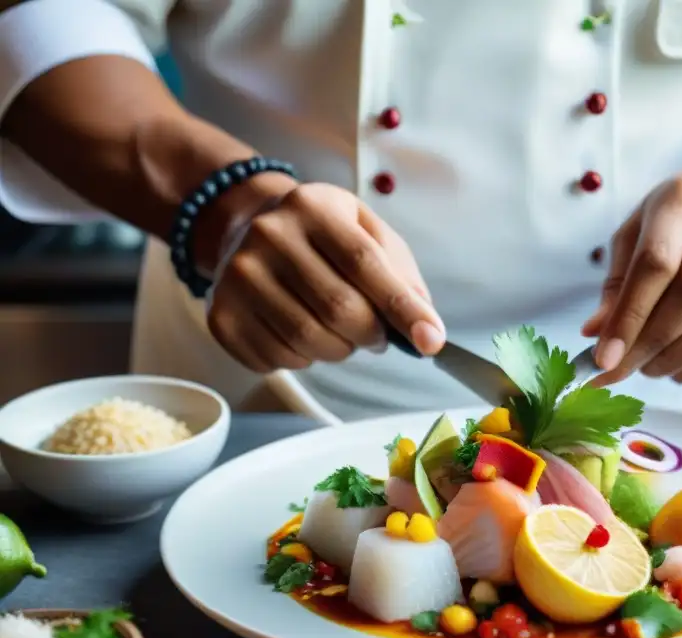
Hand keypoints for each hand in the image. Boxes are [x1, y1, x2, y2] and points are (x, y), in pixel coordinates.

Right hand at [206, 182, 444, 372]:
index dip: (403, 308)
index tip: (432, 340)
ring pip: (309, 341)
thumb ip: (401, 273)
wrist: (247, 226)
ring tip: (342, 333)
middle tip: (379, 335)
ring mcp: (239, 277)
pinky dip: (305, 359)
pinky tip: (304, 335)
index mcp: (312, 207)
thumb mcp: (366, 231)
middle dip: (373, 335)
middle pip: (339, 309)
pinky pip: (279, 359)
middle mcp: (269, 236)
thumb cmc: (322, 235)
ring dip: (341, 350)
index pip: (365, 264)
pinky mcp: (221, 316)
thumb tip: (424, 327)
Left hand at [583, 159, 681, 387]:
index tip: (605, 361)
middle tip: (635, 369)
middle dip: (658, 347)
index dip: (629, 320)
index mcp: (680, 199)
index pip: (655, 265)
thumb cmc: (671, 225)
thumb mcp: (633, 238)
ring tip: (663, 368)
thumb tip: (596, 337)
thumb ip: (616, 287)